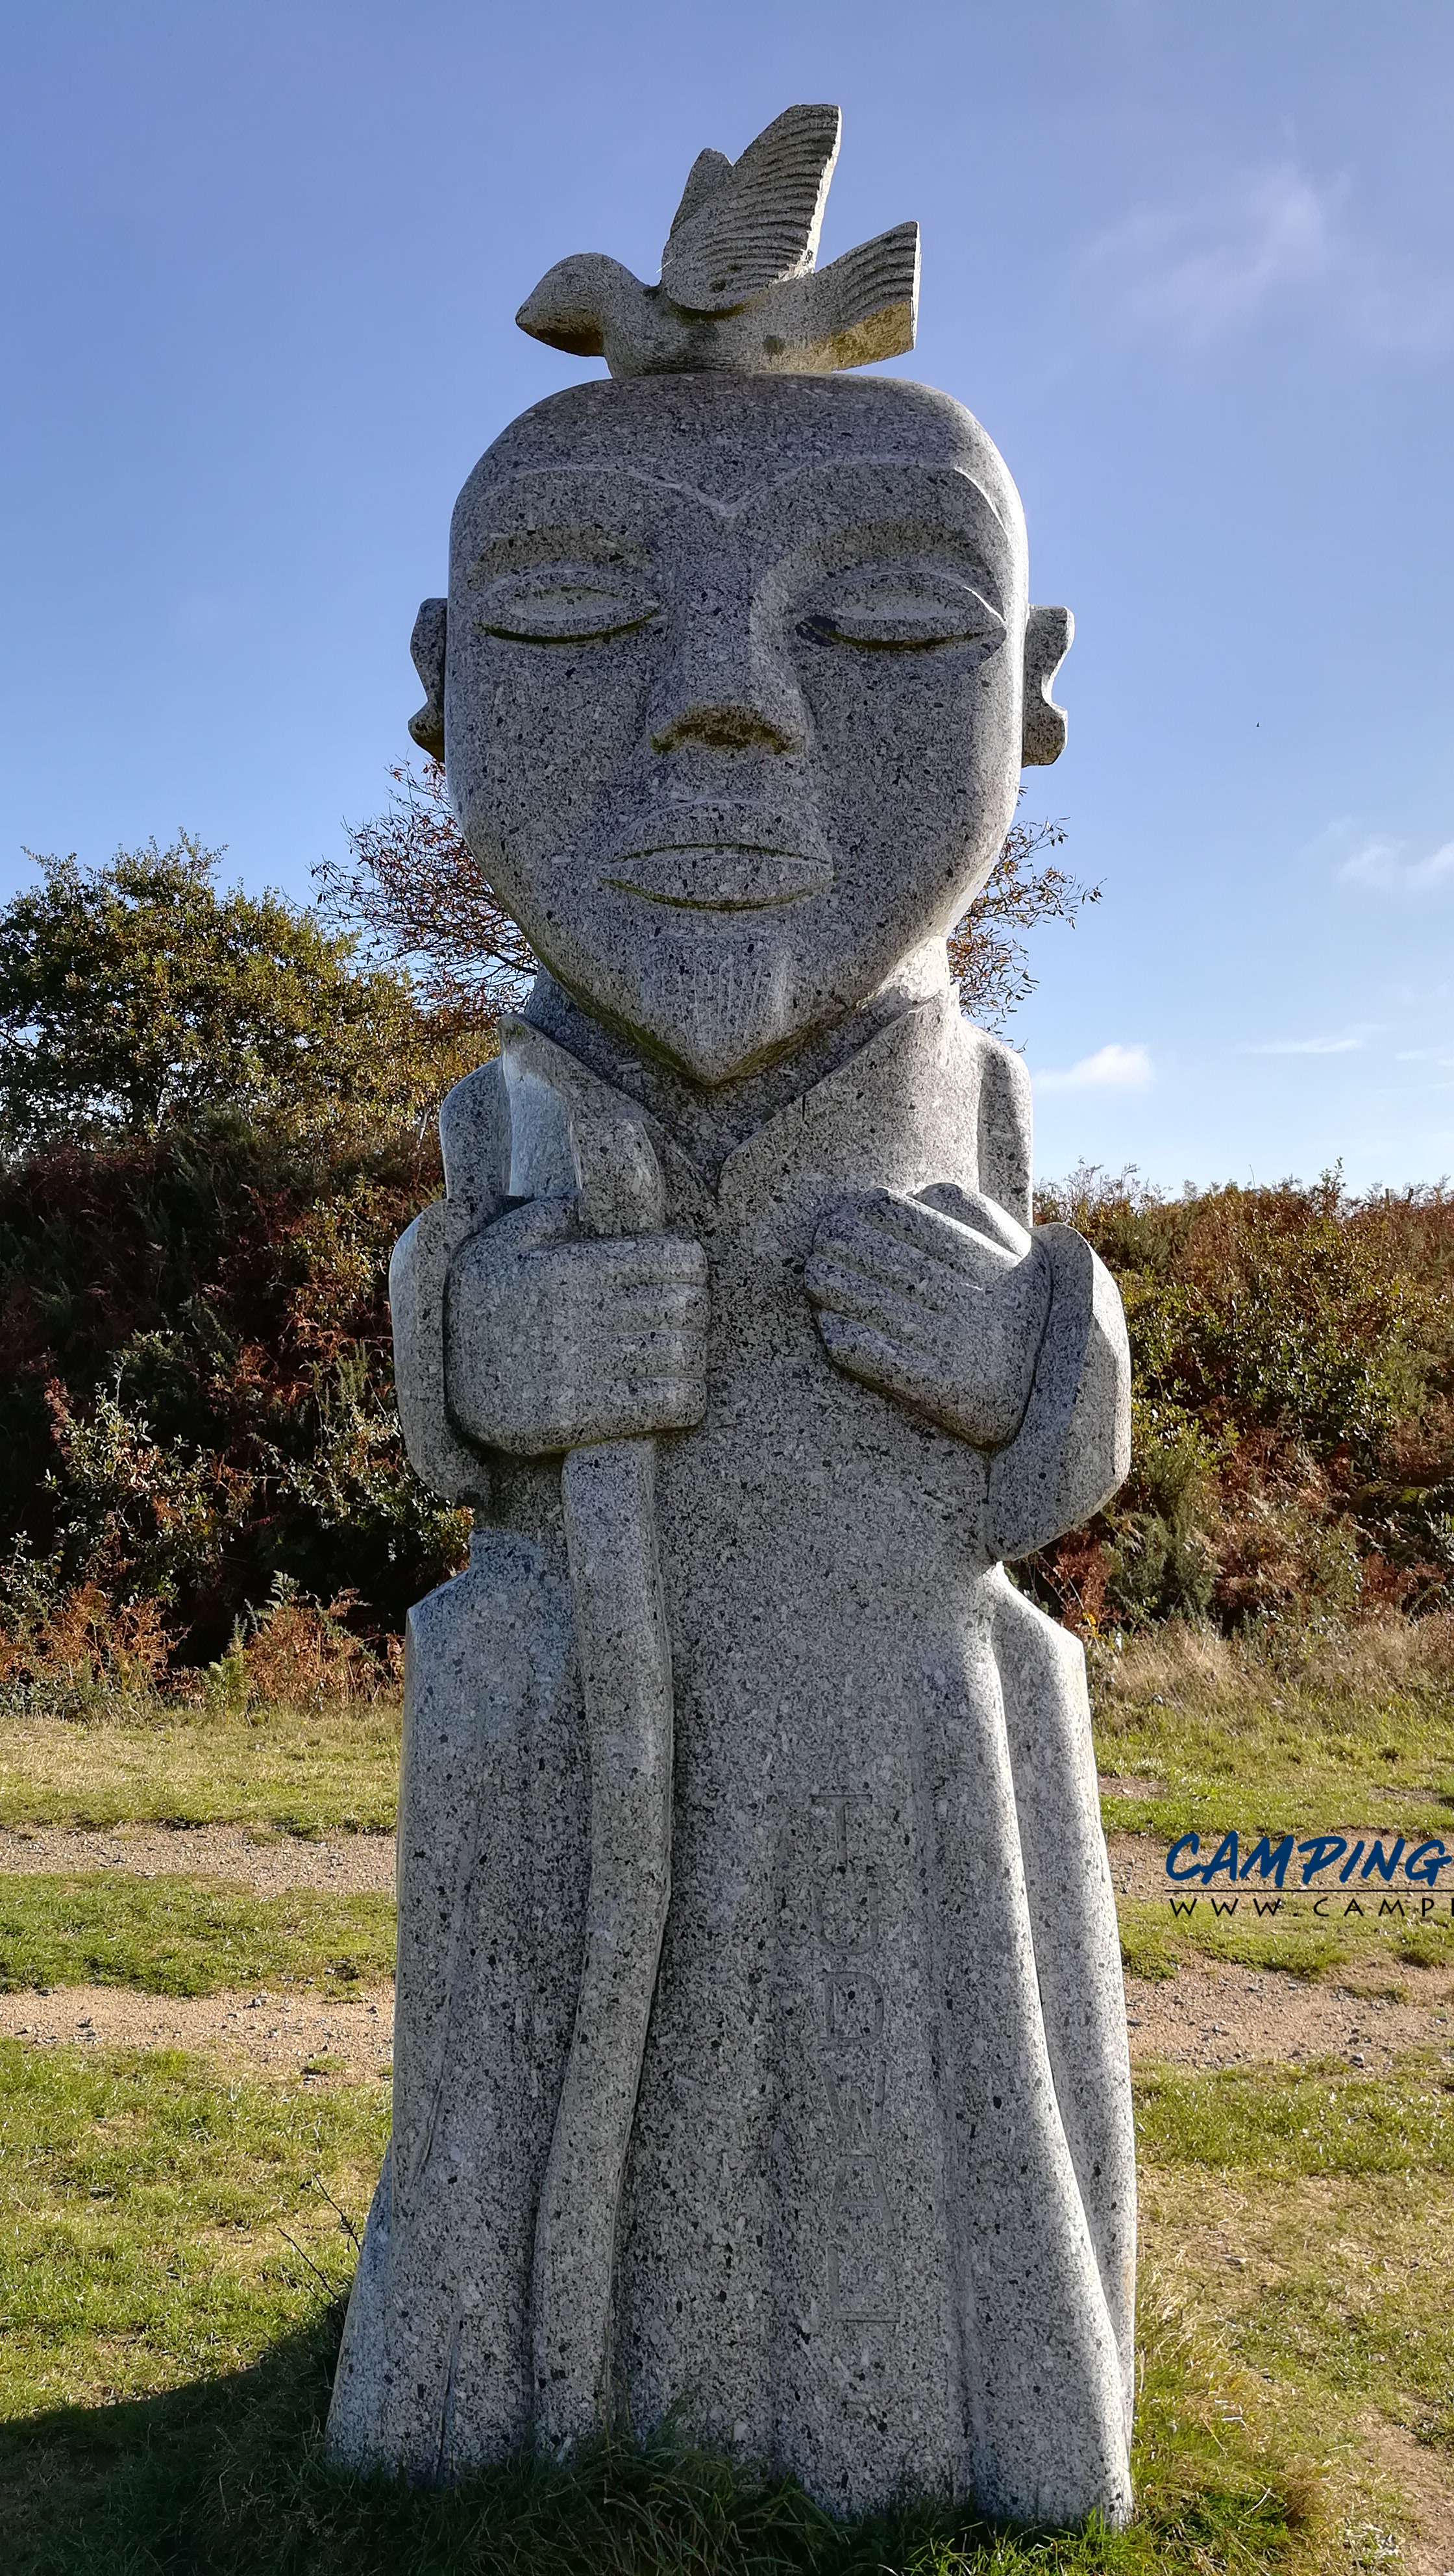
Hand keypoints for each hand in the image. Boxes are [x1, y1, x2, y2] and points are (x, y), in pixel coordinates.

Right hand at [445, 1196, 708, 1454]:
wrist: (447, 1393)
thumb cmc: (478, 1312)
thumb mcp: (493, 1249)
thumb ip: (542, 1216)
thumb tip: (585, 1203)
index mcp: (570, 1268)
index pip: (672, 1257)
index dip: (690, 1265)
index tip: (685, 1276)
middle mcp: (581, 1315)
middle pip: (684, 1304)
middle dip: (696, 1309)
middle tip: (689, 1317)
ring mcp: (584, 1368)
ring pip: (680, 1352)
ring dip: (693, 1355)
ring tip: (684, 1354)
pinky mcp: (584, 1417)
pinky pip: (665, 1403)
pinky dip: (687, 1398)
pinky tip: (682, 1395)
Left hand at [805, 1185, 1050, 1448]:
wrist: (1049, 1392)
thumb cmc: (1019, 1307)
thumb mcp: (1016, 1253)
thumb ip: (975, 1214)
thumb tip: (919, 1193)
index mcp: (999, 1268)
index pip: (926, 1229)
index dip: (878, 1215)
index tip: (847, 1209)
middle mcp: (982, 1307)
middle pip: (900, 1266)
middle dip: (850, 1249)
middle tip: (819, 1241)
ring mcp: (962, 1350)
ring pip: (885, 1309)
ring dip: (838, 1290)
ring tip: (813, 1275)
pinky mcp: (944, 1391)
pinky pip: (885, 1361)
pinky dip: (851, 1340)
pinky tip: (828, 1324)